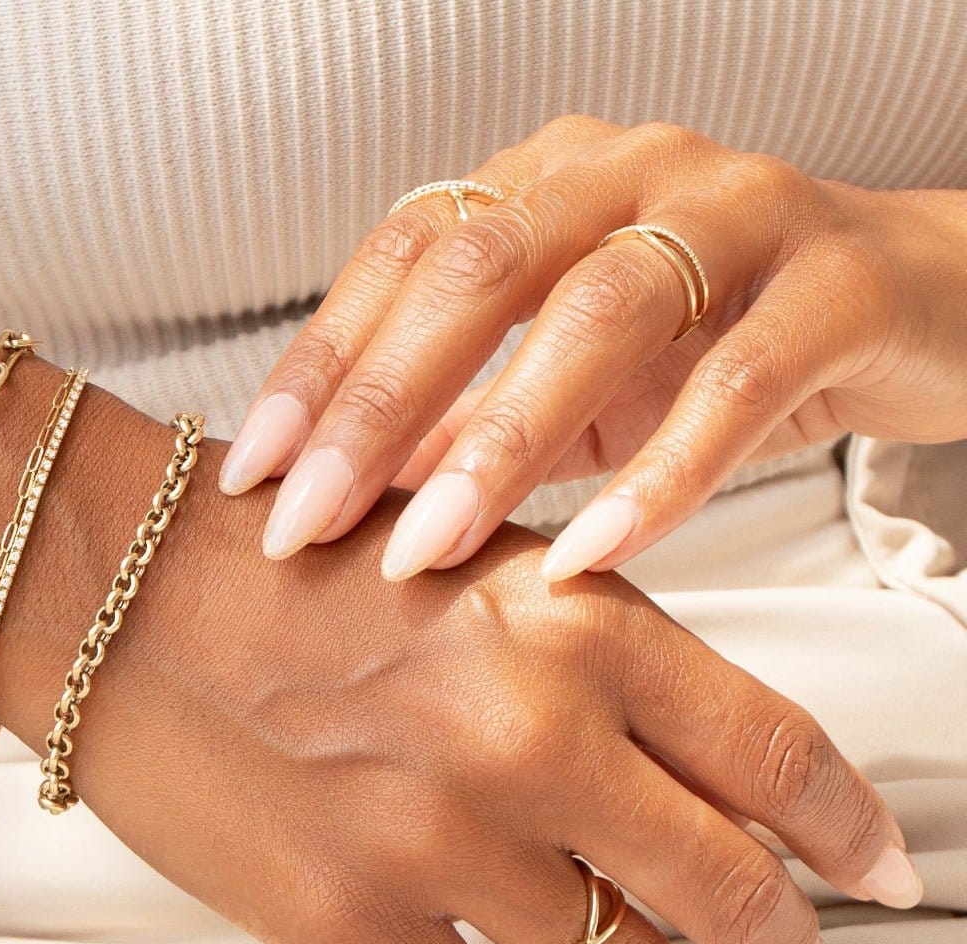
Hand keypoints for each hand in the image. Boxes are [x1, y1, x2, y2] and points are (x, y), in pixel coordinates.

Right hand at [3, 443, 921, 943]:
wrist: (120, 584)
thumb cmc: (285, 554)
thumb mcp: (473, 560)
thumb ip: (592, 651)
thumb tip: (690, 750)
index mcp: (571, 624)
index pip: (776, 751)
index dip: (851, 826)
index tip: (881, 868)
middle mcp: (525, 734)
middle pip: (726, 883)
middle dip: (780, 932)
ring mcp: (439, 841)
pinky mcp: (350, 924)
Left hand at [217, 117, 966, 580]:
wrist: (903, 306)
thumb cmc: (711, 348)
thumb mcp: (572, 388)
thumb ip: (472, 421)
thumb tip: (356, 488)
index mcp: (549, 183)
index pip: (403, 256)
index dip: (320, 363)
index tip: (255, 475)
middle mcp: (629, 172)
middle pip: (478, 270)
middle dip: (381, 403)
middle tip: (313, 523)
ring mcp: (738, 215)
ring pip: (599, 312)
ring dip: (501, 440)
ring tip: (429, 550)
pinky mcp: (835, 285)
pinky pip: (739, 382)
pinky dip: (658, 475)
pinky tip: (589, 557)